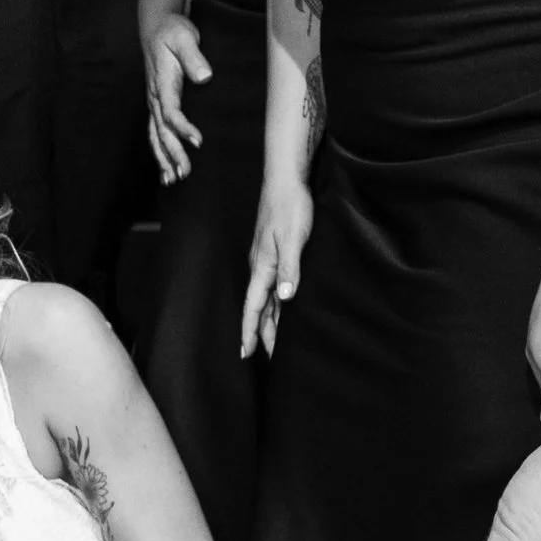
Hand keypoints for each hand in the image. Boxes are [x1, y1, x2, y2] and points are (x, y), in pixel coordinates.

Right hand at [143, 11, 211, 182]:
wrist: (156, 28)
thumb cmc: (173, 31)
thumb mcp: (184, 37)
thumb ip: (193, 57)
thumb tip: (204, 77)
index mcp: (161, 82)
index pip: (171, 110)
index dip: (183, 128)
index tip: (198, 142)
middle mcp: (155, 96)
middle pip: (161, 130)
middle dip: (172, 153)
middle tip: (185, 173)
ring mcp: (154, 102)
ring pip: (155, 136)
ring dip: (164, 158)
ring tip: (173, 180)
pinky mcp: (157, 105)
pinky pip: (155, 133)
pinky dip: (160, 152)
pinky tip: (166, 169)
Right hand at [241, 173, 314, 358]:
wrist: (286, 182)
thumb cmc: (290, 207)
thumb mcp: (293, 238)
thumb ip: (290, 268)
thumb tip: (285, 298)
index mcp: (263, 267)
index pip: (253, 307)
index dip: (250, 331)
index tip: (247, 353)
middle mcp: (263, 268)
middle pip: (259, 308)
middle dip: (262, 333)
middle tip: (268, 358)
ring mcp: (269, 262)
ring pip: (268, 299)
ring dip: (271, 321)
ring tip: (276, 342)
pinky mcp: (277, 254)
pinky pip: (275, 287)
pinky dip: (278, 304)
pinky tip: (285, 309)